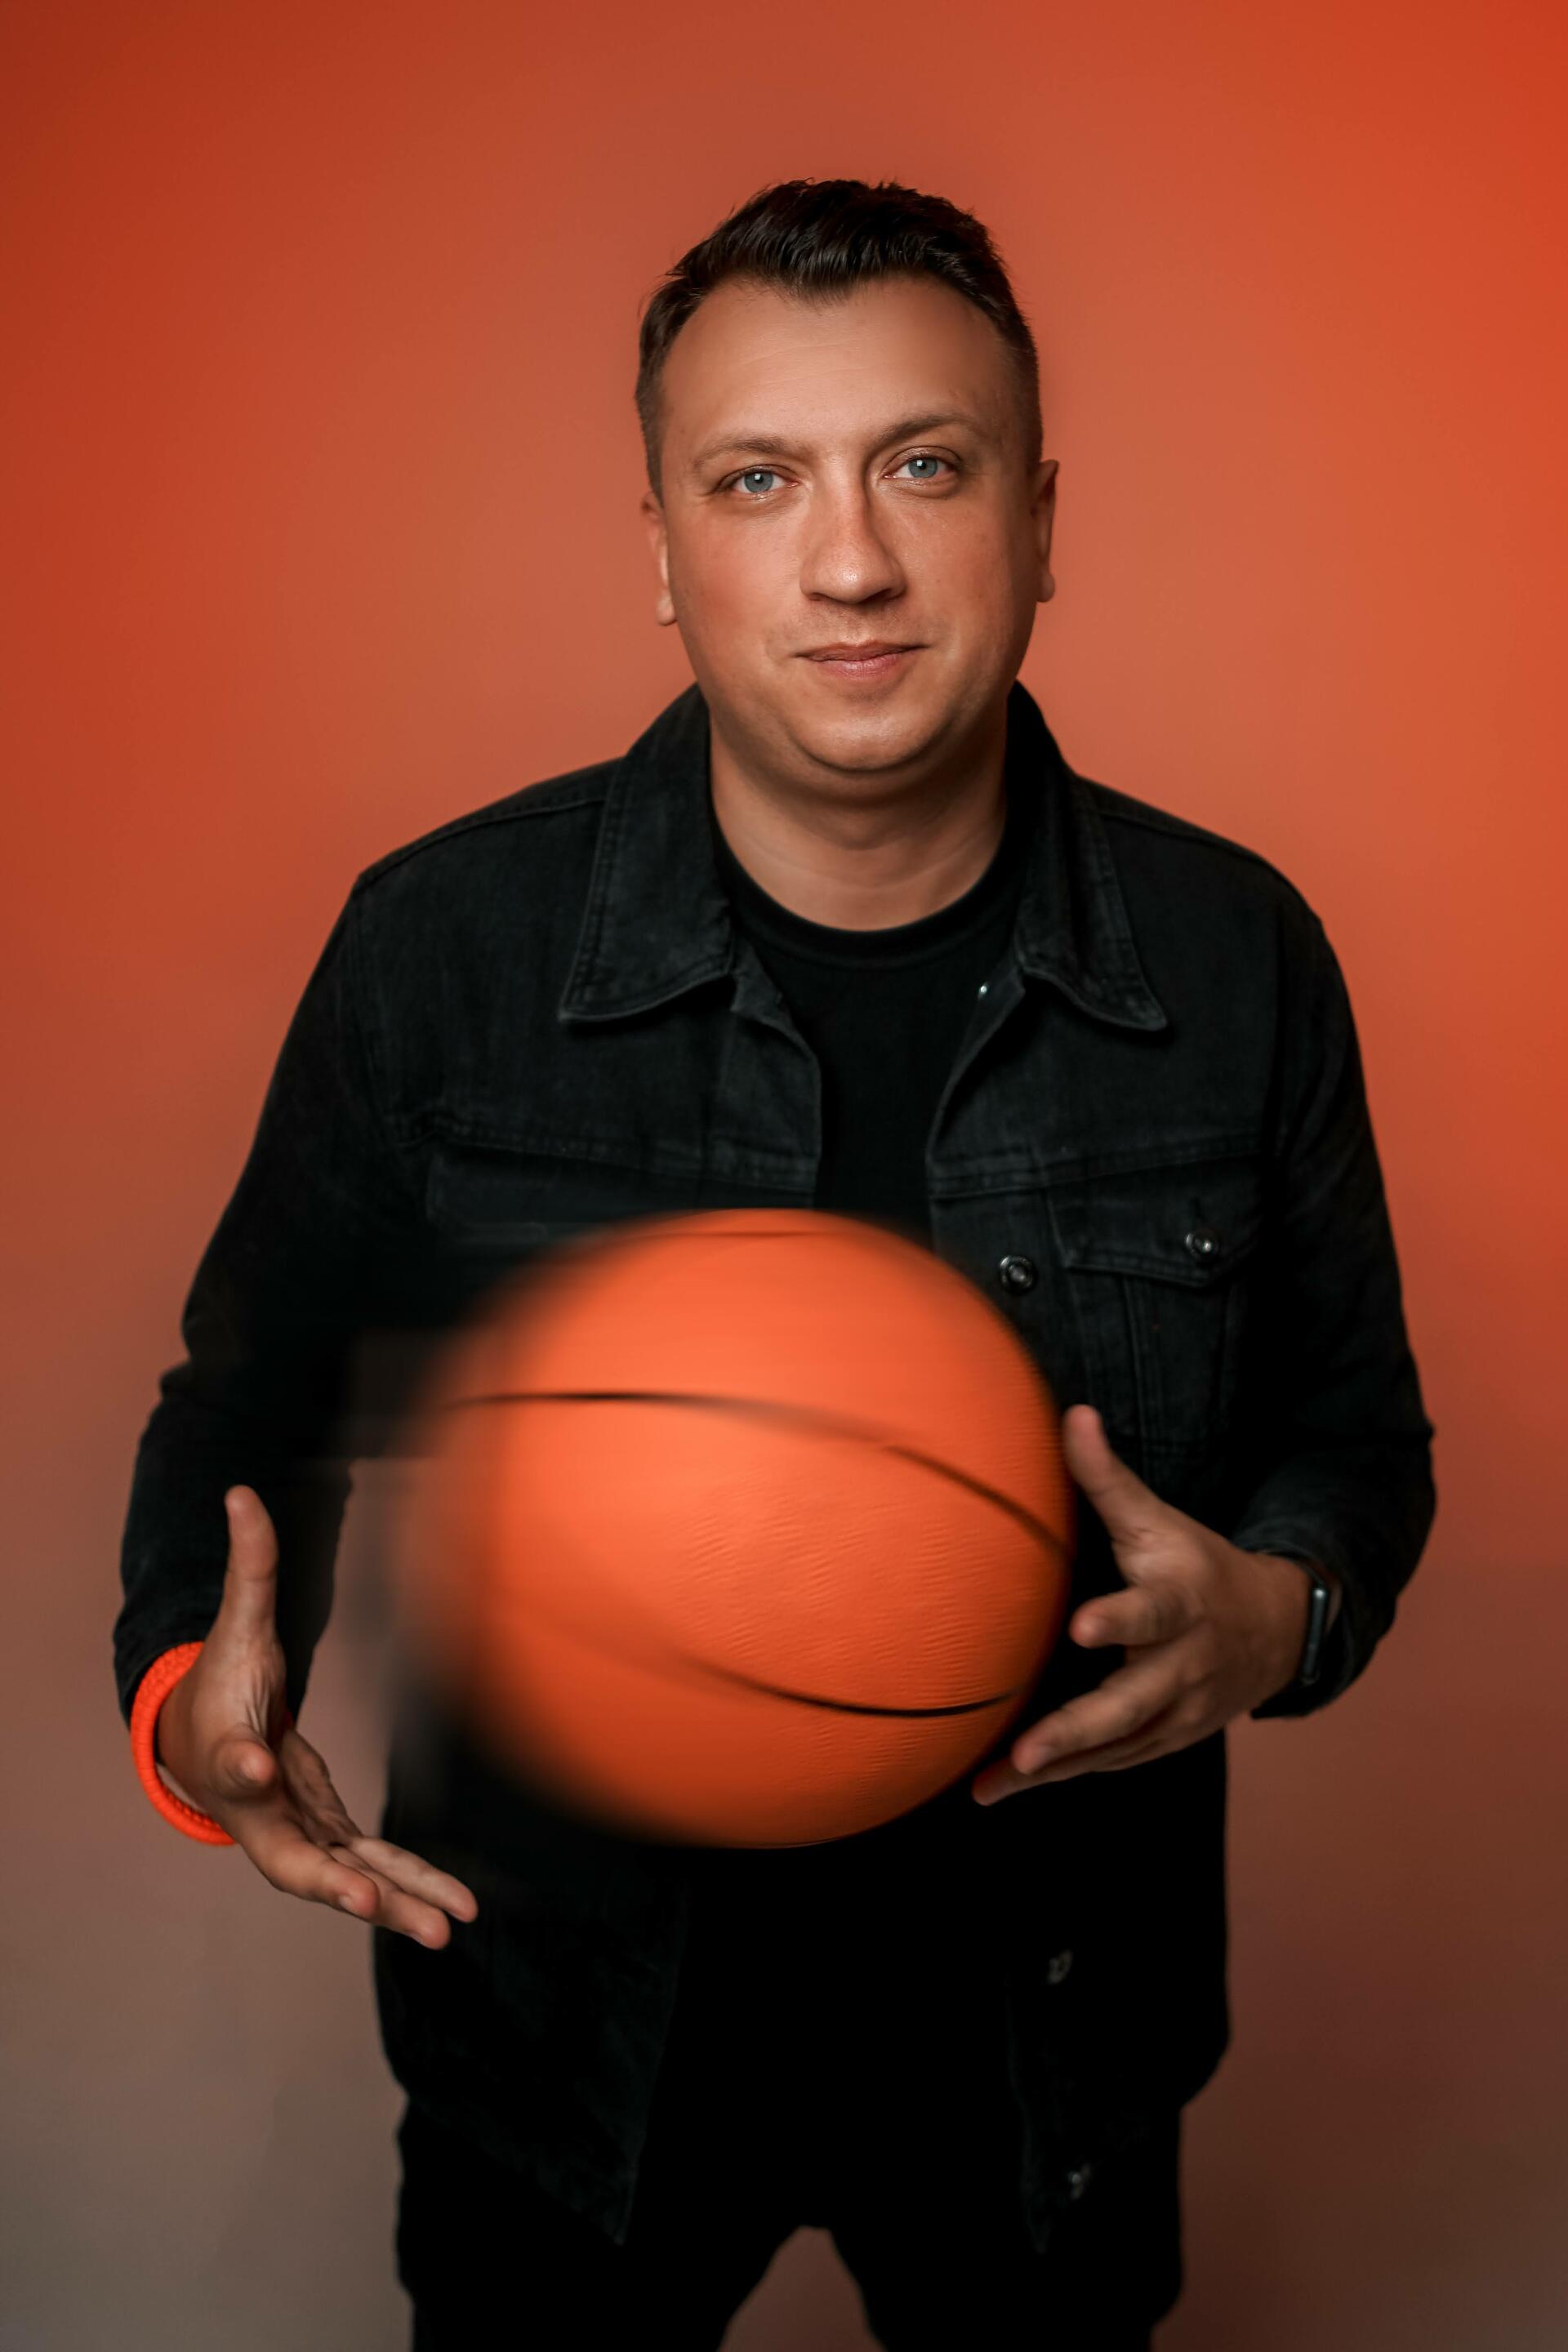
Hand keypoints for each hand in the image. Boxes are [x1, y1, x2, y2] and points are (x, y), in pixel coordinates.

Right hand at [155, 1485, 478, 1946]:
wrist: (201, 1738)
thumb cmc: (219, 1681)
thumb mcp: (235, 1623)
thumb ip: (248, 1565)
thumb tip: (241, 1493)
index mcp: (228, 1756)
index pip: (233, 1763)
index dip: (243, 1764)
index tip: (257, 1762)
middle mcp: (260, 1812)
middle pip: (291, 1859)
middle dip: (332, 1886)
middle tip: (367, 1908)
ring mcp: (295, 1832)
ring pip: (343, 1879)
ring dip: (392, 1905)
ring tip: (446, 1929)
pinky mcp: (325, 1837)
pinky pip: (370, 1871)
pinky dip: (407, 1890)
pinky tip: (454, 1909)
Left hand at [971, 1406, 1337, 1804]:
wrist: (1276, 1632)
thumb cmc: (1197, 1565)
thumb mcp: (1160, 1521)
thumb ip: (1109, 1478)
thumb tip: (1072, 1413)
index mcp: (1181, 1604)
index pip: (1151, 1612)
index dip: (1119, 1620)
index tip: (1080, 1627)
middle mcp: (1182, 1666)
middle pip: (1130, 1705)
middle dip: (1077, 1732)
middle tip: (1027, 1752)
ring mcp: (1177, 1713)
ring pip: (1115, 1748)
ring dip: (1056, 1770)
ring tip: (992, 1787)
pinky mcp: (1165, 1741)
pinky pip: (1111, 1763)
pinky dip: (1064, 1777)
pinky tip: (1006, 1788)